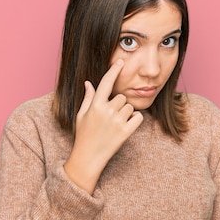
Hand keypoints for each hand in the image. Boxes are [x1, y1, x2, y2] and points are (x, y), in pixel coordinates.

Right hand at [63, 59, 143, 192]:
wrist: (88, 157)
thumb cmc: (83, 135)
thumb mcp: (81, 115)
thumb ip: (88, 98)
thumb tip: (88, 82)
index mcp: (95, 105)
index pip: (106, 82)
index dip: (114, 70)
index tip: (121, 61)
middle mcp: (107, 111)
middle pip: (121, 97)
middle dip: (118, 104)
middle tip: (110, 116)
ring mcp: (117, 122)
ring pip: (129, 107)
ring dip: (126, 112)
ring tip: (115, 124)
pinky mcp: (126, 132)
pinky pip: (138, 117)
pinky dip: (135, 120)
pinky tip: (126, 126)